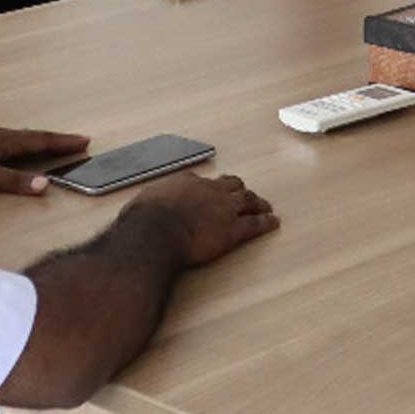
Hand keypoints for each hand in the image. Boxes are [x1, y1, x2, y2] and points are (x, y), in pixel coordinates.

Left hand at [0, 125, 90, 195]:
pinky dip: (16, 148)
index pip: (40, 140)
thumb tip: (45, 185)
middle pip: (31, 137)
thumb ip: (13, 181)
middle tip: (72, 143)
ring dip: (35, 143)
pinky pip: (2, 143)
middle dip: (53, 141)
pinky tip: (8, 153)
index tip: (83, 140)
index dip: (62, 142)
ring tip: (46, 147)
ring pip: (15, 139)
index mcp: (3, 139)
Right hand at [127, 173, 281, 267]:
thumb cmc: (143, 220)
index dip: (210, 187)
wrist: (155, 231)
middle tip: (245, 192)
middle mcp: (208, 190)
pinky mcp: (232, 229)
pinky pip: (254, 224)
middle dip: (239, 188)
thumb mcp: (142, 205)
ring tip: (265, 205)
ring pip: (247, 200)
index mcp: (186, 182)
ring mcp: (223, 208)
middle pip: (231, 185)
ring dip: (258, 202)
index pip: (202, 182)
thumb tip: (142, 212)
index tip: (212, 190)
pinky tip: (273, 222)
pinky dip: (265, 222)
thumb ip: (148, 206)